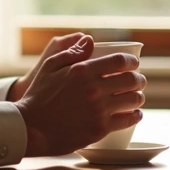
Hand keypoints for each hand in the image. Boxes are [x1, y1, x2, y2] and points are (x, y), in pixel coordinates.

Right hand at [15, 36, 146, 156]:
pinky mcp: (100, 128)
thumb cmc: (38, 96)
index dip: (131, 61)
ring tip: (137, 97)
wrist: (31, 128)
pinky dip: (135, 115)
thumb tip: (90, 40)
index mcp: (83, 71)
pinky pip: (127, 120)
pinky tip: (135, 113)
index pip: (119, 61)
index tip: (134, 64)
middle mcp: (94, 89)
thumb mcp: (50, 67)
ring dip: (139, 97)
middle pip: (131, 80)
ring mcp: (98, 110)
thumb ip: (72, 52)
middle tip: (139, 81)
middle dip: (139, 79)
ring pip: (132, 100)